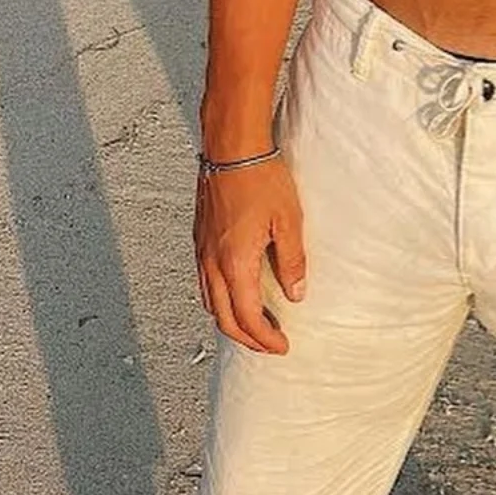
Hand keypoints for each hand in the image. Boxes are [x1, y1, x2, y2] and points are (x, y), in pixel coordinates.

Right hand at [194, 155, 306, 354]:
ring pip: (210, 302)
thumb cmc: (261, 178)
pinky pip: (205, 282)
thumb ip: (292, 261)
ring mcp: (202, 251)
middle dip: (246, 338)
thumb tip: (296, 295)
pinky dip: (219, 299)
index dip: (264, 339)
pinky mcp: (200, 238)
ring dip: (230, 320)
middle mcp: (212, 263)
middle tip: (269, 344)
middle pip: (223, 319)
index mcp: (235, 263)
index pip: (246, 318)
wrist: (232, 148)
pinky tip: (236, 291)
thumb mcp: (289, 220)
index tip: (282, 346)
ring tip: (254, 323)